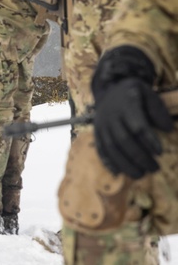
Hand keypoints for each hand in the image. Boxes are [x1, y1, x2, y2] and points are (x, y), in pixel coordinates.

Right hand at [92, 46, 170, 178]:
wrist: (109, 90)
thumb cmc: (134, 94)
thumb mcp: (148, 94)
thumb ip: (158, 110)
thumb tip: (168, 129)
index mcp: (126, 105)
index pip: (137, 125)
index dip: (148, 140)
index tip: (160, 153)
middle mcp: (111, 116)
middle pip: (123, 140)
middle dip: (139, 157)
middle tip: (154, 168)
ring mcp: (101, 125)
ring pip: (111, 147)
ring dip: (125, 163)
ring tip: (140, 174)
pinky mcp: (96, 133)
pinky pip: (100, 149)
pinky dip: (108, 162)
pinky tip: (118, 173)